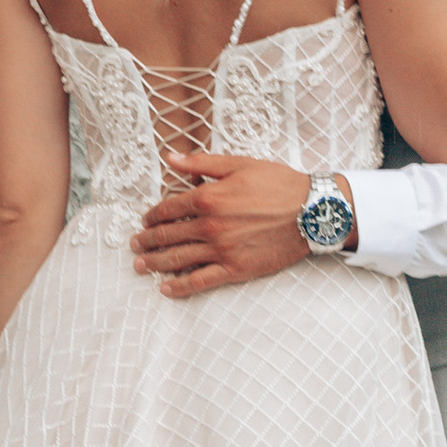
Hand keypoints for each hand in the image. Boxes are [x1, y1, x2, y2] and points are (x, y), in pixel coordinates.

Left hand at [130, 156, 313, 295]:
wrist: (312, 211)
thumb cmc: (278, 184)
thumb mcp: (238, 164)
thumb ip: (201, 163)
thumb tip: (170, 157)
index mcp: (208, 197)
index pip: (169, 208)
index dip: (152, 215)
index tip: (145, 220)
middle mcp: (210, 225)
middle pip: (168, 235)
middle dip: (147, 241)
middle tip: (134, 245)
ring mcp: (222, 250)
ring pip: (178, 259)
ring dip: (155, 263)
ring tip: (140, 266)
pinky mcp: (236, 270)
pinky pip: (200, 281)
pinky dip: (180, 287)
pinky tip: (165, 289)